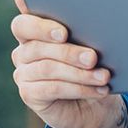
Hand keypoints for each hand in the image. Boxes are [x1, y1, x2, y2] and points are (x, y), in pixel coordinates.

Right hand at [9, 0, 117, 127]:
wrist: (95, 105)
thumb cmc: (92, 68)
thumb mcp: (91, 48)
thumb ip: (84, 33)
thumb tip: (97, 25)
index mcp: (34, 30)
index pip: (24, 22)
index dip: (40, 25)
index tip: (62, 32)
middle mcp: (24, 50)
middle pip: (38, 46)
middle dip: (69, 52)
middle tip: (93, 57)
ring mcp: (23, 73)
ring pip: (48, 68)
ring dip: (79, 73)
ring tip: (103, 76)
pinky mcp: (29, 94)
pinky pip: (52, 89)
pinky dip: (78, 89)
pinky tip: (98, 90)